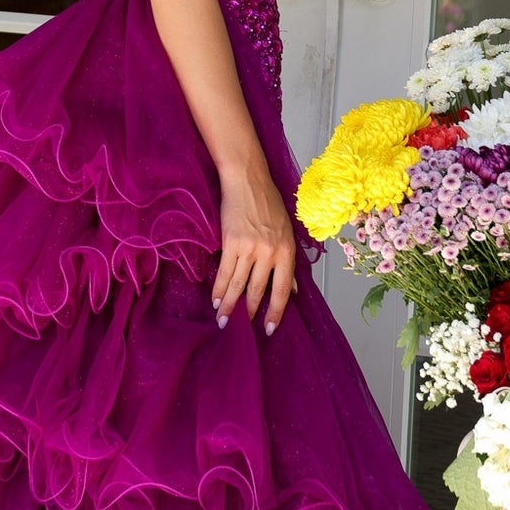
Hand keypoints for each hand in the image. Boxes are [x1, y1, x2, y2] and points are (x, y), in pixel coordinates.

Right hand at [213, 168, 296, 335]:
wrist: (248, 181)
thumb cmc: (268, 204)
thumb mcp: (287, 233)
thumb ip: (288, 263)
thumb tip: (292, 291)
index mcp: (287, 251)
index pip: (282, 290)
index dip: (276, 312)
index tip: (270, 328)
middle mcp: (270, 252)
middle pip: (258, 290)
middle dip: (249, 312)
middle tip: (243, 329)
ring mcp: (249, 248)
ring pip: (238, 284)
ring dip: (230, 305)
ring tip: (224, 321)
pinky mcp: (231, 242)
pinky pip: (224, 272)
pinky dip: (219, 288)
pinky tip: (216, 300)